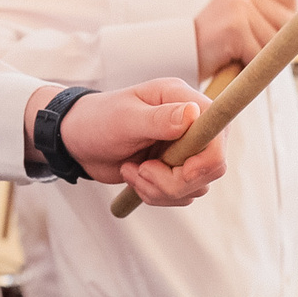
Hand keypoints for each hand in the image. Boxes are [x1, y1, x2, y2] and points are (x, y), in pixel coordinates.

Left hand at [43, 79, 227, 206]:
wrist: (79, 139)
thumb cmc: (98, 119)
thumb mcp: (125, 118)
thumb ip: (159, 118)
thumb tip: (194, 113)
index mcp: (184, 101)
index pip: (218, 134)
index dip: (207, 160)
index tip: (180, 171)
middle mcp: (192, 126)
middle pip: (211, 168)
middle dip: (175, 181)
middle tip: (142, 171)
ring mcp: (186, 150)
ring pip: (196, 186)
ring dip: (160, 189)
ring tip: (131, 170)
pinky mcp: (176, 169)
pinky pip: (181, 195)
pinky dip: (156, 195)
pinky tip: (133, 176)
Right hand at [194, 0, 297, 79]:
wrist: (177, 55)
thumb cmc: (216, 46)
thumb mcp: (242, 22)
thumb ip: (269, 18)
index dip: (287, 18)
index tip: (268, 33)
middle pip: (289, 22)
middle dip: (276, 44)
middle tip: (250, 51)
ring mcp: (238, 6)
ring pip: (276, 42)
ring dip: (261, 58)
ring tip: (238, 56)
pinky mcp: (234, 27)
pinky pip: (260, 55)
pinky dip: (249, 67)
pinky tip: (232, 62)